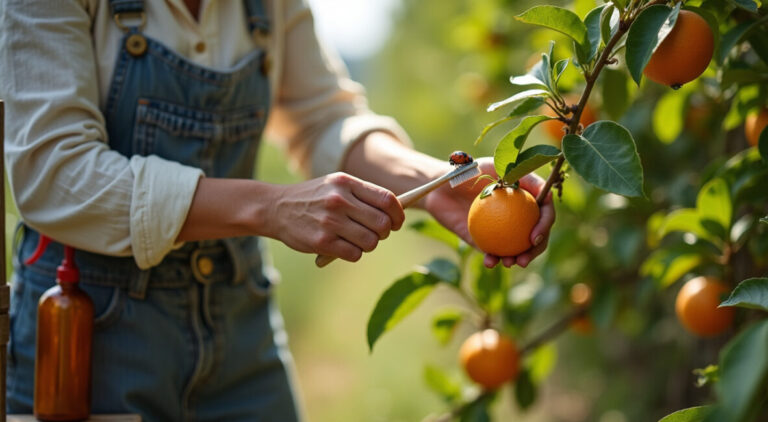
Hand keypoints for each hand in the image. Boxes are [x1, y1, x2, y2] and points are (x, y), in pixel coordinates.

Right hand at [267, 172, 404, 261]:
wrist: (275, 208)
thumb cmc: (314, 198)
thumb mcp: (336, 186)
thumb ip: (363, 195)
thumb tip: (395, 212)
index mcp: (346, 183)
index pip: (388, 200)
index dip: (398, 214)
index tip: (396, 222)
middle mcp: (339, 201)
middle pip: (382, 223)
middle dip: (384, 232)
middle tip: (376, 233)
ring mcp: (330, 222)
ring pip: (371, 242)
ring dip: (369, 244)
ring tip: (358, 240)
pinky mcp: (322, 242)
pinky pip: (355, 254)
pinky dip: (354, 253)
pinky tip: (344, 247)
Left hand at [423, 157, 554, 267]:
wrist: (441, 187)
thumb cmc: (468, 172)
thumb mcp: (495, 166)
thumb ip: (520, 177)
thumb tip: (544, 193)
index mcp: (527, 196)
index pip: (545, 210)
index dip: (545, 224)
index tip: (534, 236)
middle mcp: (519, 213)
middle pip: (537, 234)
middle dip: (536, 249)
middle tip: (525, 257)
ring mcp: (503, 228)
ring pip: (518, 248)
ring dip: (518, 258)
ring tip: (509, 263)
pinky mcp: (486, 240)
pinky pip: (494, 253)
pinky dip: (493, 259)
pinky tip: (490, 262)